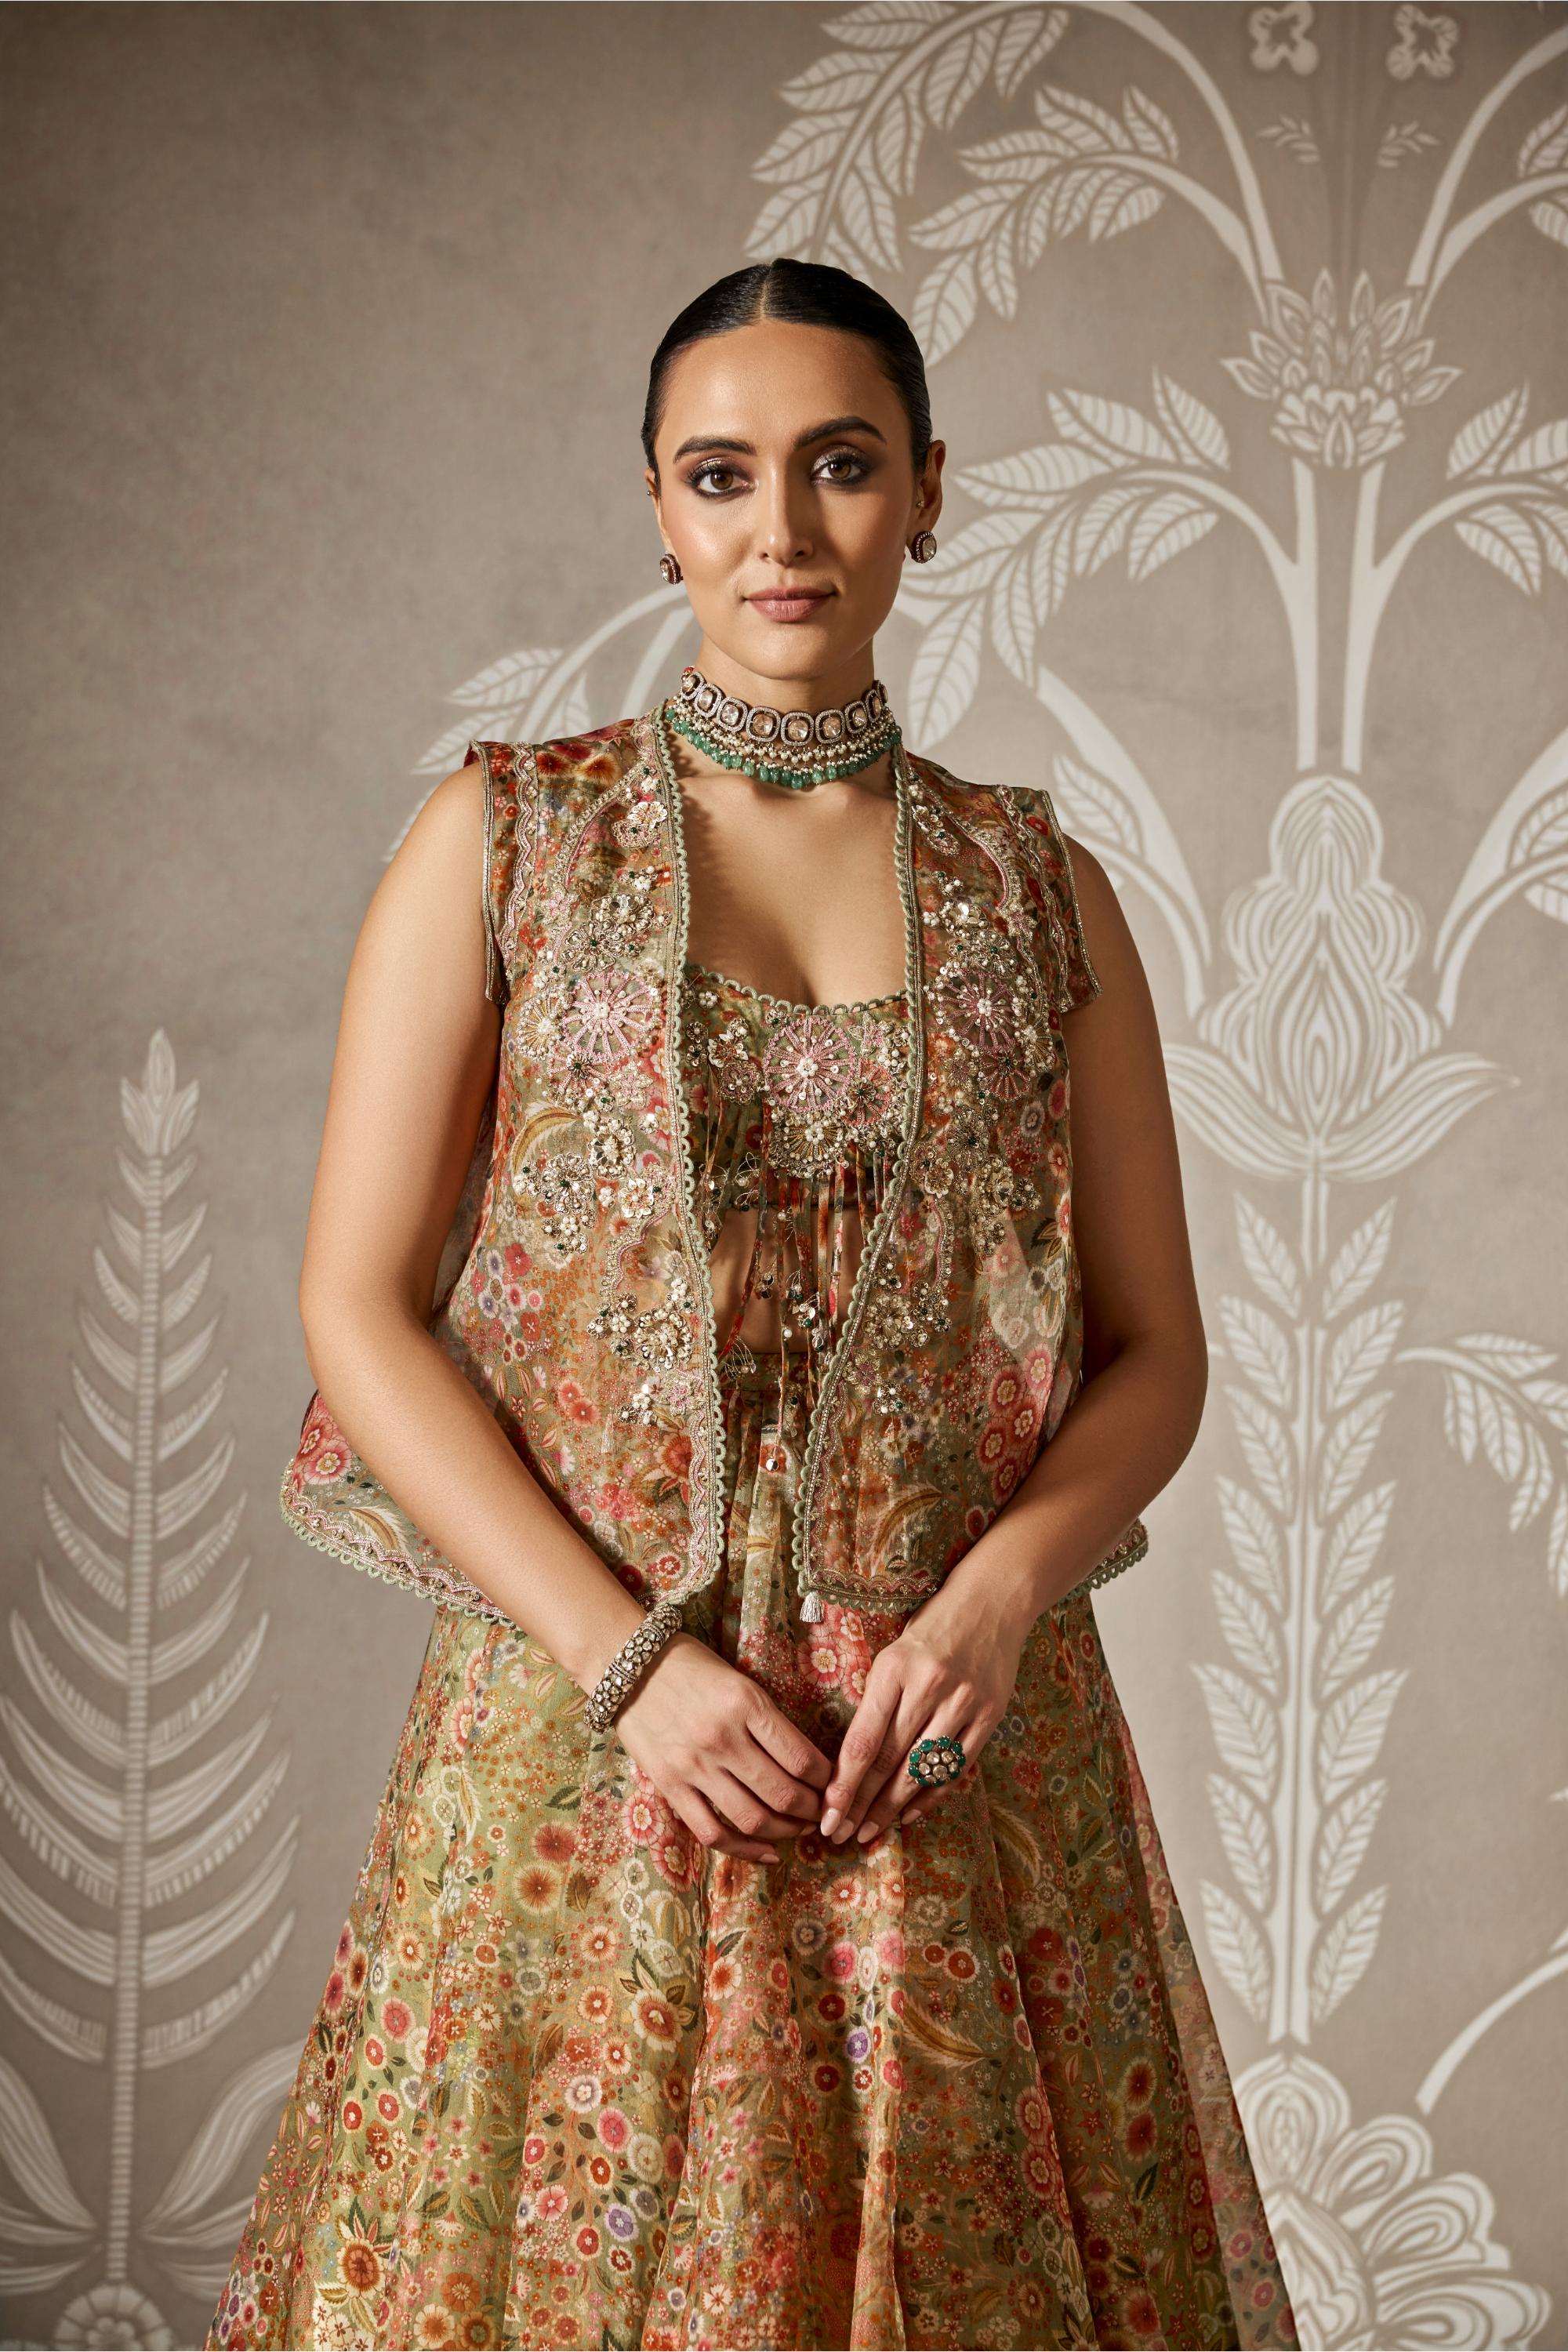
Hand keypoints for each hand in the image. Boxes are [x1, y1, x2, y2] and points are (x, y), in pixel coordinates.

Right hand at [613, 1633, 835, 1865]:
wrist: (627, 1664)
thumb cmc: (689, 1665)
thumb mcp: (738, 1679)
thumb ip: (767, 1719)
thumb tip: (806, 1763)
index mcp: (745, 1704)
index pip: (802, 1758)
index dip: (828, 1781)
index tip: (835, 1785)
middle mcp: (722, 1737)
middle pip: (783, 1794)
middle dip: (814, 1811)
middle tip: (825, 1813)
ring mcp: (693, 1766)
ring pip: (753, 1819)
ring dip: (786, 1832)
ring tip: (800, 1829)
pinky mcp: (670, 1785)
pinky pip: (712, 1832)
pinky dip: (744, 1851)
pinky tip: (767, 1853)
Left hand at [817, 1579, 1030, 1848]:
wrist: (992, 1601)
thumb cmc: (932, 1628)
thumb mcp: (892, 1654)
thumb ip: (876, 1701)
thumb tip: (851, 1761)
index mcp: (894, 1669)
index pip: (862, 1741)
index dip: (843, 1785)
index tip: (826, 1814)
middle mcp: (929, 1687)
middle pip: (888, 1762)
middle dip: (861, 1805)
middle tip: (839, 1835)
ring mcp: (963, 1704)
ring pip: (921, 1771)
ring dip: (892, 1809)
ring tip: (869, 1832)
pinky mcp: (990, 1715)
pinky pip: (956, 1768)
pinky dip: (931, 1796)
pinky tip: (909, 1814)